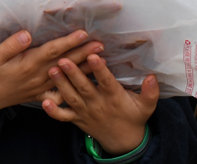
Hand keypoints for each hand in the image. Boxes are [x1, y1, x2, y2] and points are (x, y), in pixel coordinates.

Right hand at [0, 30, 104, 117]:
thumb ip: (11, 45)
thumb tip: (27, 33)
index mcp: (27, 65)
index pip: (52, 51)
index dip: (68, 42)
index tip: (84, 33)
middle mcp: (37, 76)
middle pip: (64, 63)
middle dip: (84, 53)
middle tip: (101, 46)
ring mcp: (40, 87)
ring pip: (66, 77)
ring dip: (84, 68)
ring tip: (100, 61)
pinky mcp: (39, 94)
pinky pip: (59, 93)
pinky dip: (74, 89)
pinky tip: (86, 85)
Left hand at [41, 54, 157, 154]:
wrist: (122, 141)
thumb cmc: (133, 117)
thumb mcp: (146, 106)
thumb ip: (150, 92)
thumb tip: (153, 76)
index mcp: (114, 97)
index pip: (106, 81)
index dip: (99, 70)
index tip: (93, 56)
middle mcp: (98, 104)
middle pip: (84, 88)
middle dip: (73, 73)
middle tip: (63, 59)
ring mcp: (85, 112)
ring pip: (71, 98)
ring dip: (61, 84)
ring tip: (52, 70)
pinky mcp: (76, 119)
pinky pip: (63, 116)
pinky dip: (53, 111)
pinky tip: (43, 102)